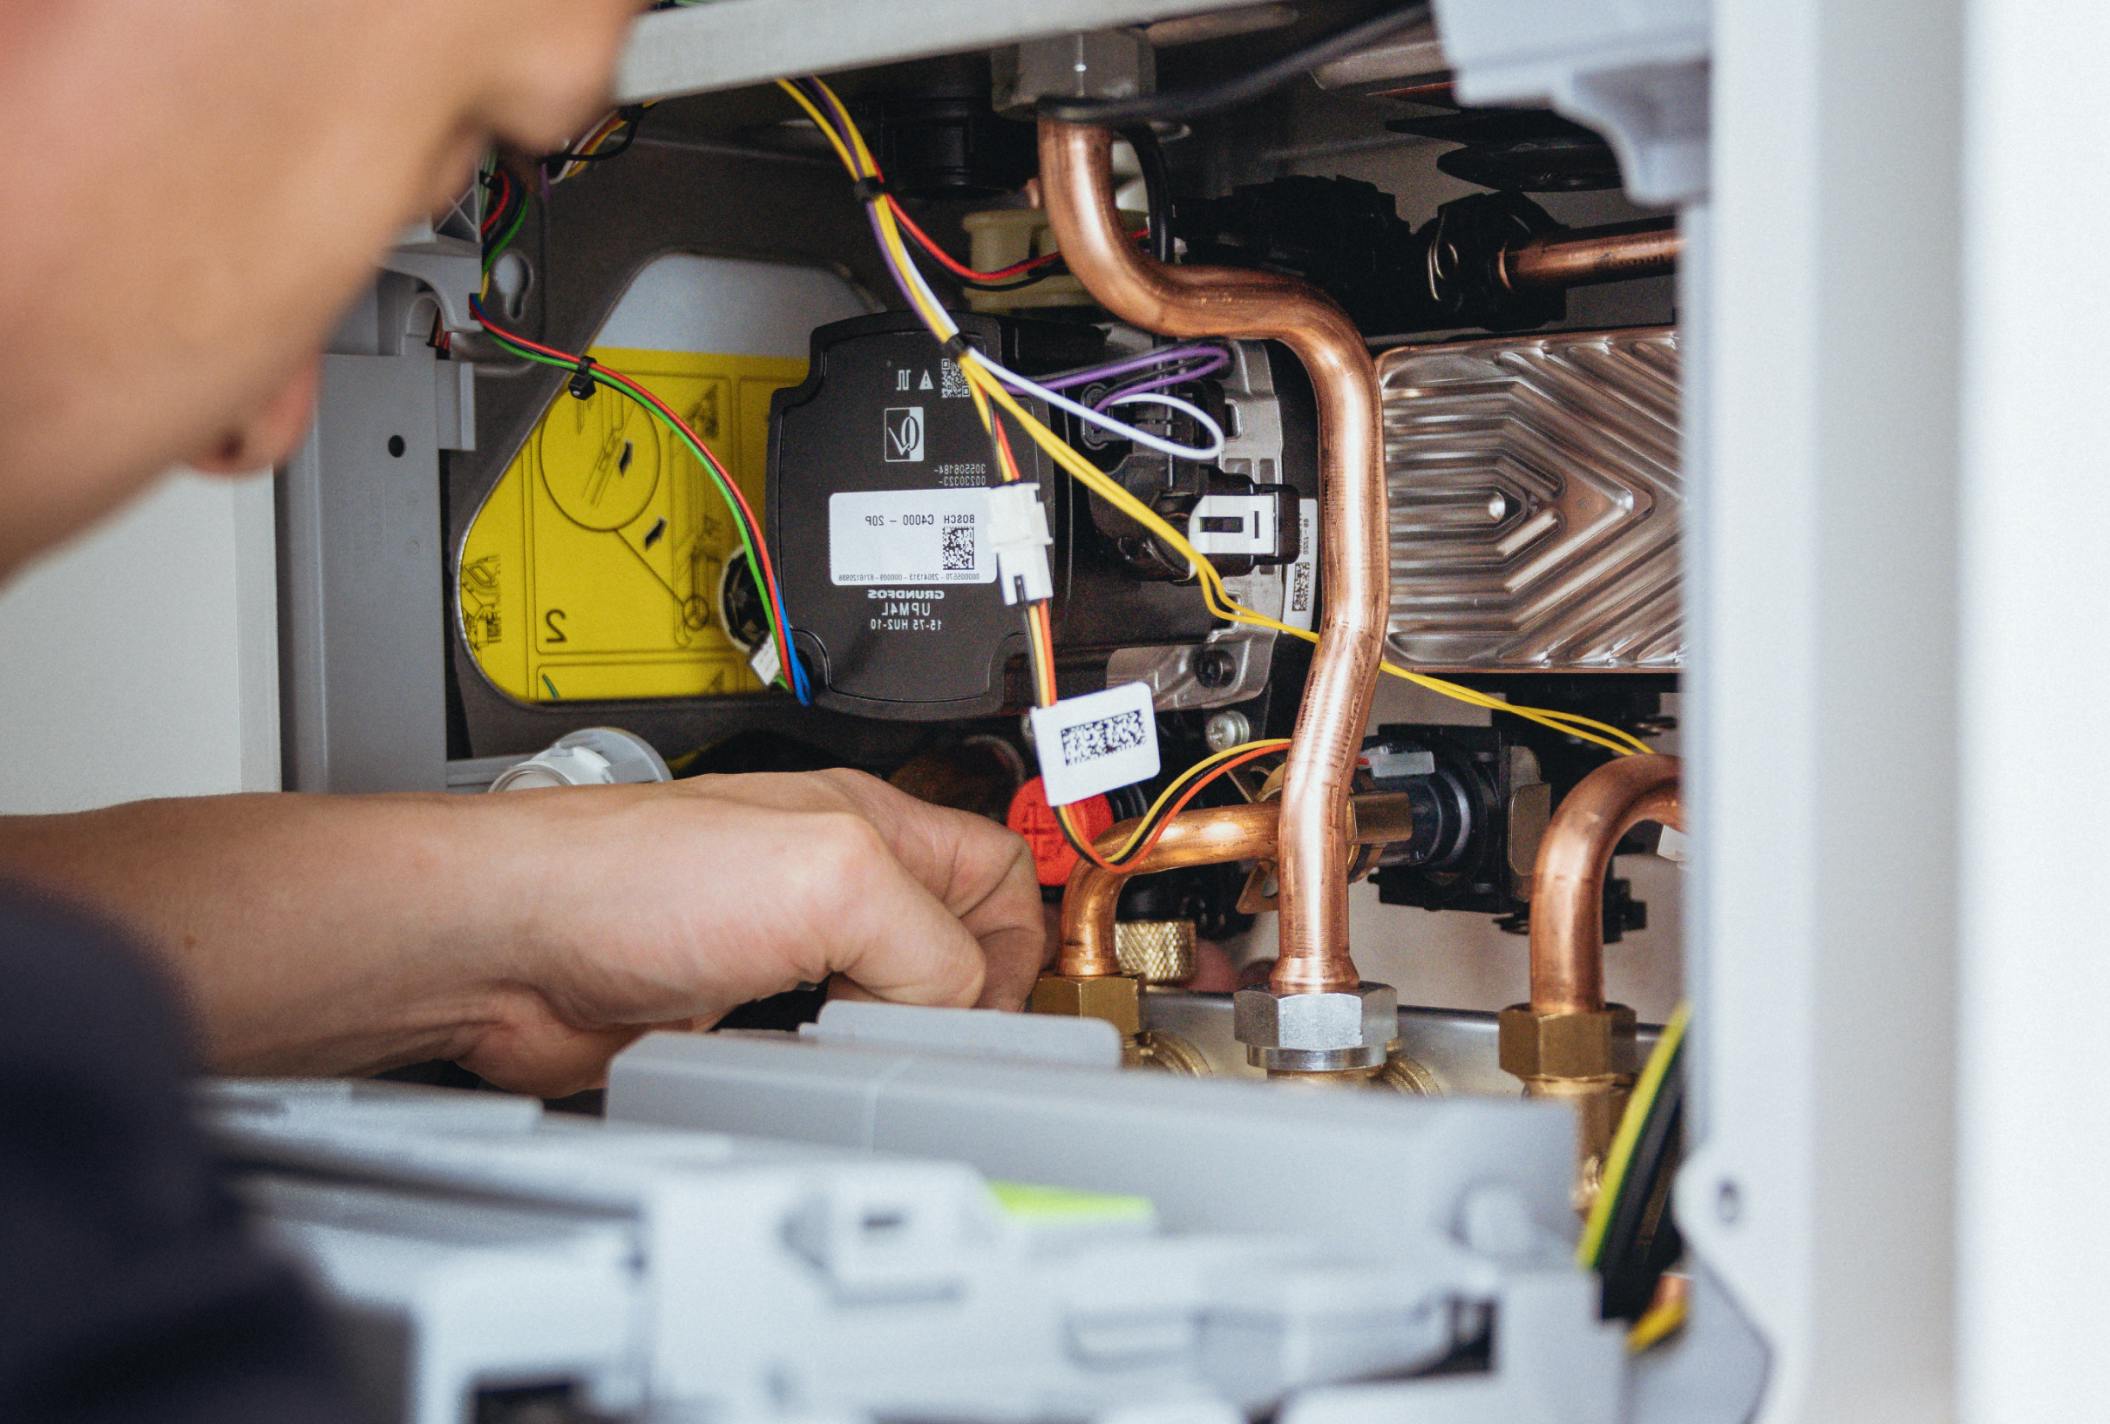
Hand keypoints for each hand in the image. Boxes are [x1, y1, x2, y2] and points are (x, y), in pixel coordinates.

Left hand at [457, 769, 1047, 1094]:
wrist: (498, 948)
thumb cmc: (622, 875)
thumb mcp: (829, 880)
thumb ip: (927, 941)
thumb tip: (951, 1009)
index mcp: (867, 824)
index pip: (996, 869)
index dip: (1017, 936)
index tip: (1003, 1000)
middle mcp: (825, 883)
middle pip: (946, 948)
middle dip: (959, 1000)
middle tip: (937, 1040)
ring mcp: (777, 953)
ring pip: (880, 1007)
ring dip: (888, 1043)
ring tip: (866, 1057)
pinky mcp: (730, 1017)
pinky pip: (813, 1052)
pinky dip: (826, 1073)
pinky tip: (806, 1075)